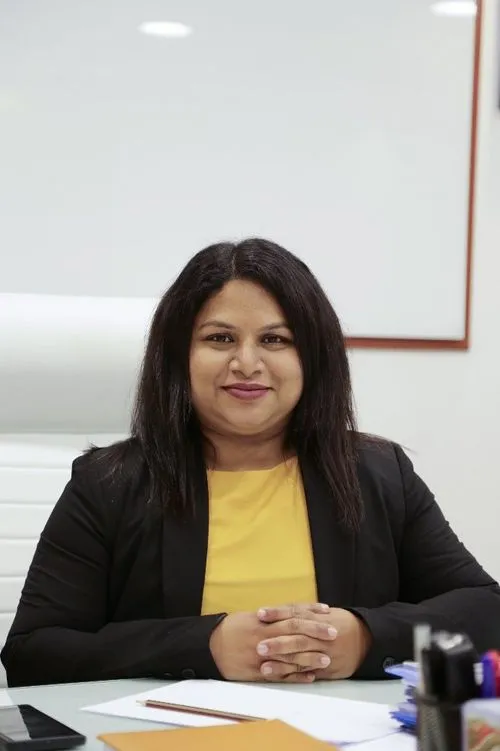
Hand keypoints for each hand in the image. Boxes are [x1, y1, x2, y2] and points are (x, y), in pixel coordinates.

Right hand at [209, 604, 336, 682]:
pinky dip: (296, 676)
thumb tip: (292, 613)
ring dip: (310, 657)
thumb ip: (271, 617)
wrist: (210, 647)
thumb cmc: (231, 630)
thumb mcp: (250, 617)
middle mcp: (264, 634)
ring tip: (327, 659)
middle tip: (333, 632)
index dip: (310, 611)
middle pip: (294, 630)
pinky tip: (310, 677)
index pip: (291, 612)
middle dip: (315, 631)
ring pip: (290, 654)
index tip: (326, 611)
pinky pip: (280, 674)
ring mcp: (262, 654)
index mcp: (263, 619)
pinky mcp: (258, 671)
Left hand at [256, 605, 371, 680]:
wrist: (367, 639)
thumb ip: (305, 612)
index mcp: (318, 617)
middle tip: (259, 646)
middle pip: (297, 638)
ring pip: (302, 658)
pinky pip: (309, 672)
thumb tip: (280, 611)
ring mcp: (324, 653)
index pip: (294, 613)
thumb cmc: (342, 623)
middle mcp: (320, 635)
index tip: (260, 614)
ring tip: (264, 667)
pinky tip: (282, 678)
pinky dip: (296, 676)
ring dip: (282, 664)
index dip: (277, 613)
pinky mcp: (327, 669)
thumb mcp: (326, 613)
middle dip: (277, 642)